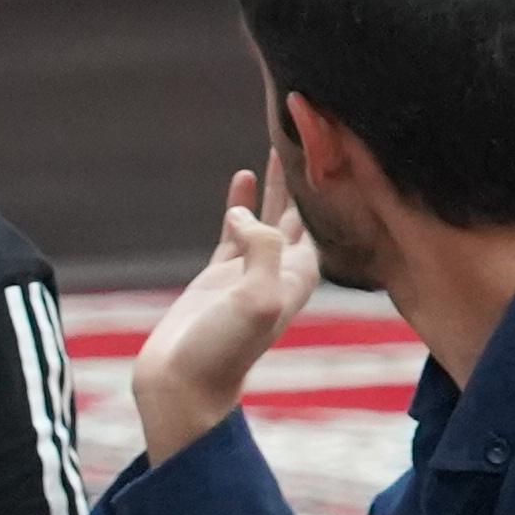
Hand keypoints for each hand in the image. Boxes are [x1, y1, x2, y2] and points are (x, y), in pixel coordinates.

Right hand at [129, 166, 321, 469]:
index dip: (326, 179)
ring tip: (278, 146)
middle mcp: (284, 268)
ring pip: (271, 213)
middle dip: (307, 175)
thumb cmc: (224, 350)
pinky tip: (242, 177)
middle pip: (303, 209)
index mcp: (302, 272)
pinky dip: (241, 200)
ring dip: (276, 183)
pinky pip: (236, 227)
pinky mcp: (220, 275)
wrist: (183, 384)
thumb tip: (247, 215)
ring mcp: (252, 270)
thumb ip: (264, 249)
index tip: (331, 138)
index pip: (323, 214)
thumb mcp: (256, 298)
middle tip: (308, 131)